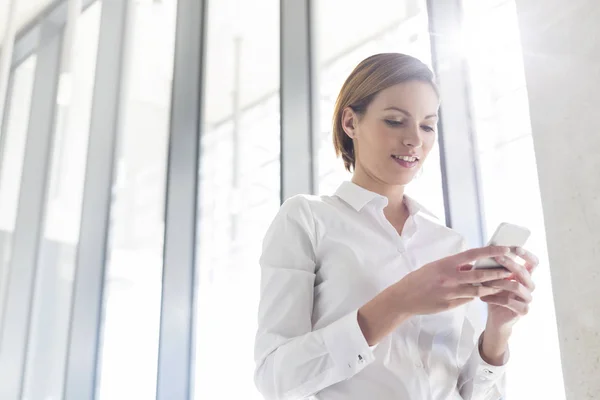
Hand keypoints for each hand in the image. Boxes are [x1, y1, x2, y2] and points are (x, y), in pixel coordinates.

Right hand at [391, 246, 513, 315]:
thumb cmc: (418, 279)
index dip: (491, 252)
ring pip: (478, 290)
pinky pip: (468, 300)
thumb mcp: (435, 266)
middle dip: (498, 273)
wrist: (404, 298)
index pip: (473, 255)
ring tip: (503, 285)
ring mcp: (450, 292)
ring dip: (492, 287)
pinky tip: (483, 294)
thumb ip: (453, 266)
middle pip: (480, 275)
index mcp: (445, 264)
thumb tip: (471, 265)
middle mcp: (449, 277)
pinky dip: (476, 296)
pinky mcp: (450, 305)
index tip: (505, 250)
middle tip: (511, 270)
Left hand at [481, 247, 539, 329]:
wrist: (495, 318)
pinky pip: (508, 301)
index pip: (533, 263)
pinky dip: (493, 298)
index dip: (527, 254)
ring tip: (483, 282)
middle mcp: (529, 286)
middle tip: (496, 257)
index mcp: (525, 277)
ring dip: (498, 282)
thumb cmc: (494, 294)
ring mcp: (528, 299)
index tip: (515, 247)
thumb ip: (496, 268)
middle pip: (523, 272)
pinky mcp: (523, 311)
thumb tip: (488, 252)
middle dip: (509, 263)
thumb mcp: (494, 279)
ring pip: (516, 286)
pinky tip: (482, 297)